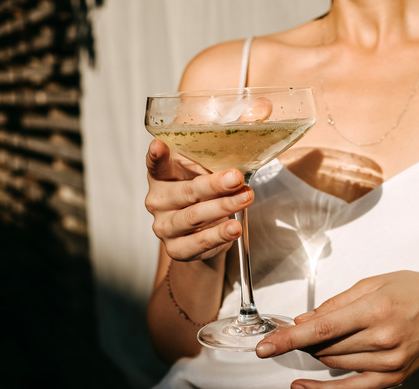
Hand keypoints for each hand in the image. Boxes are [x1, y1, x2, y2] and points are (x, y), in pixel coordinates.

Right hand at [144, 139, 253, 260]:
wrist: (206, 233)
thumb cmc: (207, 192)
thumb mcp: (214, 166)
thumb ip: (232, 140)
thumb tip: (262, 110)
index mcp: (163, 175)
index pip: (156, 164)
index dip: (157, 156)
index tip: (159, 145)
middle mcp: (159, 200)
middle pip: (185, 192)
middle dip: (213, 184)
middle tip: (236, 177)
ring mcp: (165, 226)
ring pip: (193, 217)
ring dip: (222, 207)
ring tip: (245, 199)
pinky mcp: (177, 249)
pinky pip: (198, 242)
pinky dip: (218, 235)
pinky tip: (233, 227)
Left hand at [255, 271, 418, 388]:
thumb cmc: (413, 290)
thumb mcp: (373, 283)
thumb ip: (336, 303)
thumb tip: (303, 321)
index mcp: (376, 308)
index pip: (322, 328)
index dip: (288, 339)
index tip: (263, 347)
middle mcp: (383, 338)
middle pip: (325, 347)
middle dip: (305, 339)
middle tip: (300, 328)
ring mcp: (389, 362)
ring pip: (334, 363)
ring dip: (318, 353)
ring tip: (324, 338)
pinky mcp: (394, 377)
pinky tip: (301, 386)